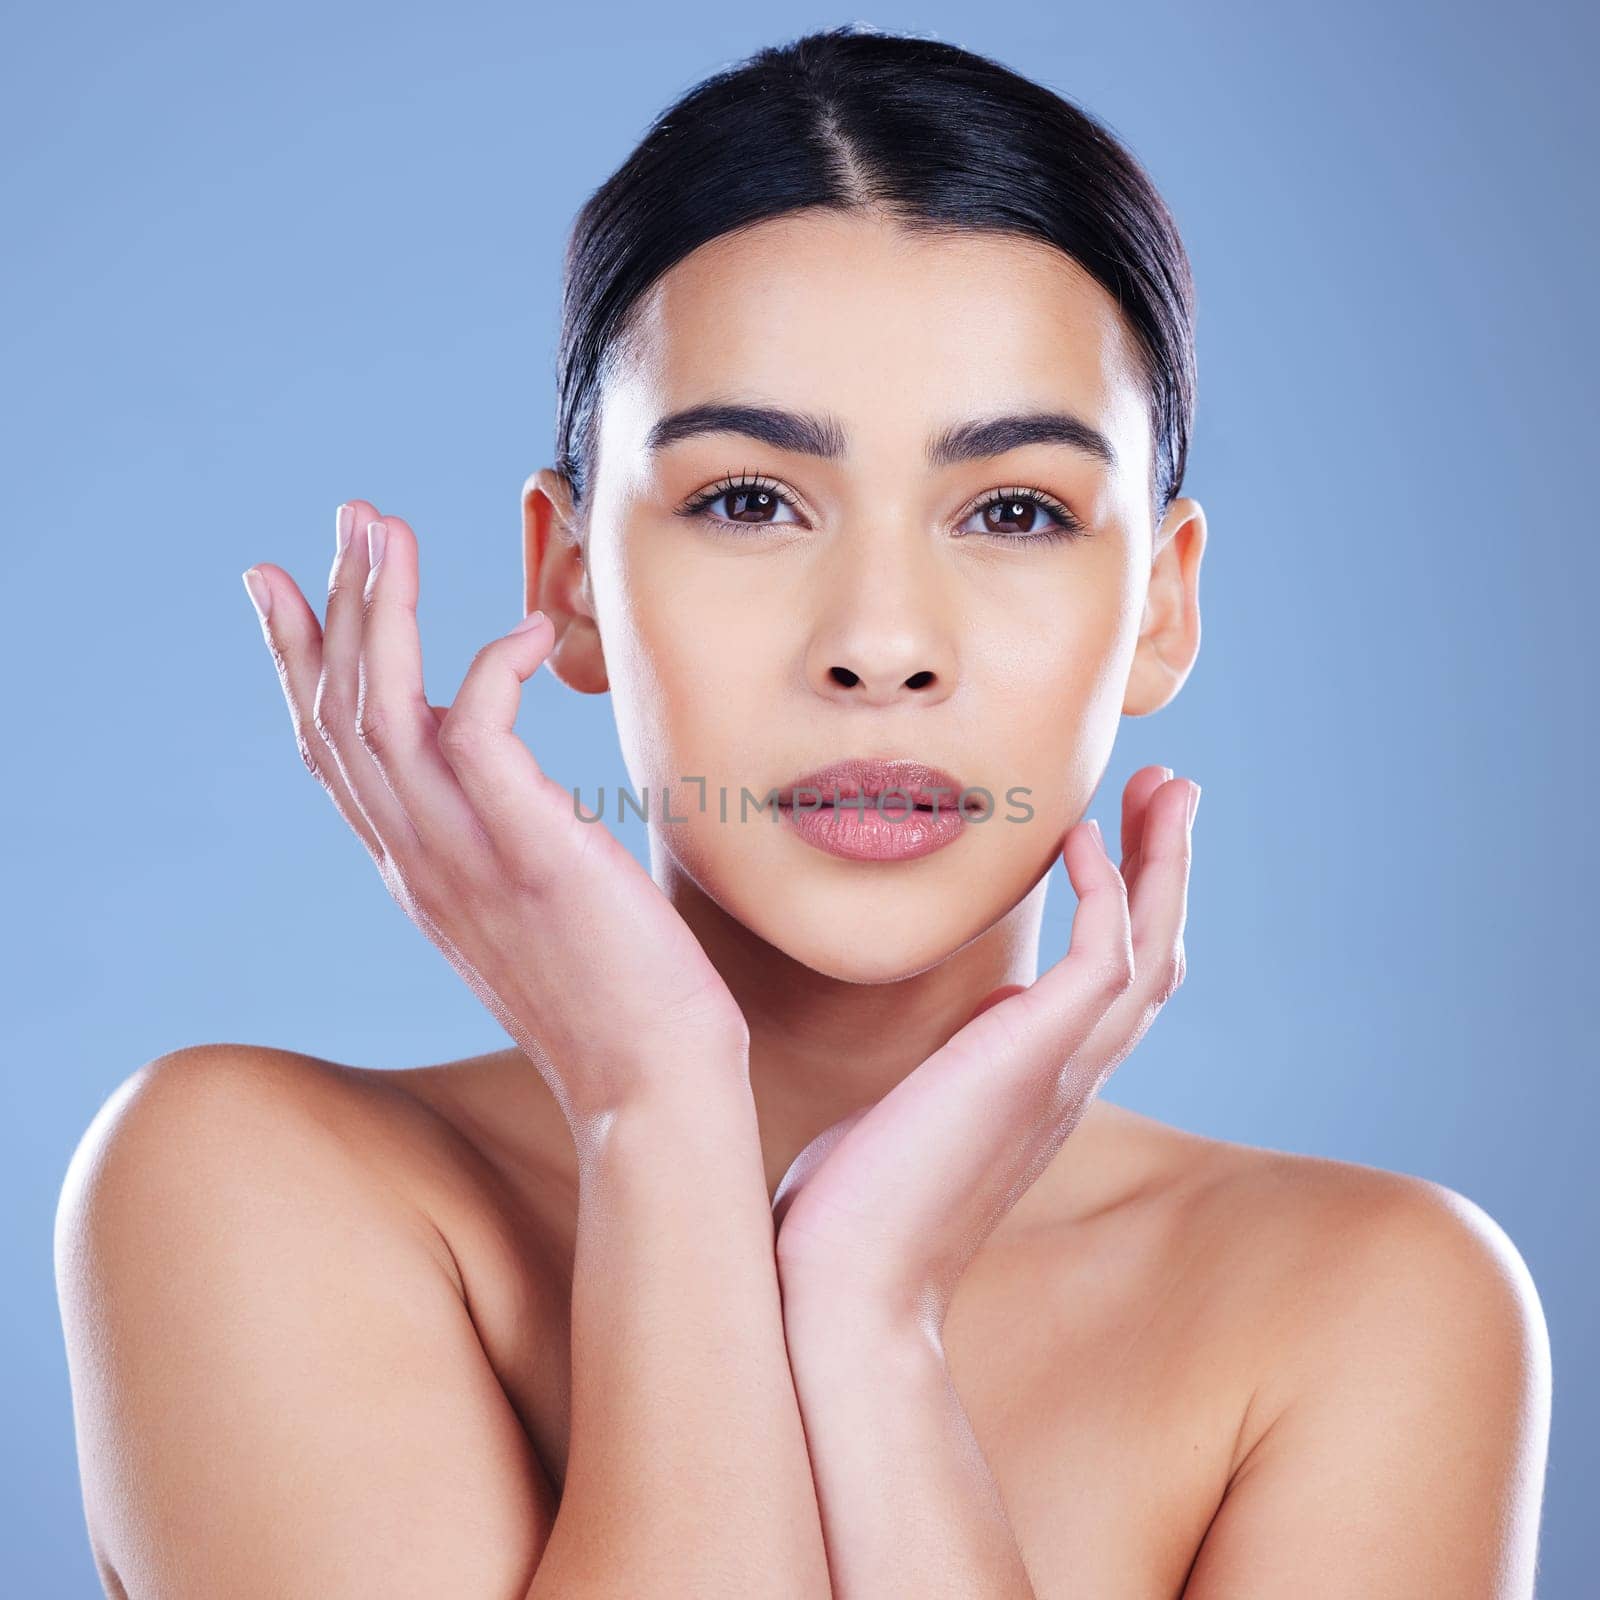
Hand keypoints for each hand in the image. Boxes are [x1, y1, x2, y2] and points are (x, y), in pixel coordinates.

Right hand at [241, 501, 750, 1122]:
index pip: (331, 752)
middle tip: (349, 518)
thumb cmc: (615, 997)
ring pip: (383, 712)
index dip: (297, 663)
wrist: (651, 1087)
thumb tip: (518, 789)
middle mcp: (420, 862)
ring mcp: (467, 860)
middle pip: (339, 714)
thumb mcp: (531, 908)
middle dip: (334, 606)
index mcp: (417, 871)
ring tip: (386, 529)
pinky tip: (527, 631)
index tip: (280, 584)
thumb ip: (501, 842)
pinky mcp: (532, 855)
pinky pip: (476, 737)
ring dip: (380, 611)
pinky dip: (488, 669)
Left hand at [770, 765, 1197, 1329]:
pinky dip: (1106, 891)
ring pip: (1149, 948)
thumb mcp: (904, 1120)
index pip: (1114, 990)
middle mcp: (1069, 1077)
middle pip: (1154, 957)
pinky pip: (1104, 958)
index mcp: (1039, 1087)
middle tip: (1171, 791)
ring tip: (1165, 785)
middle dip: (1165, 869)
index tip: (1113, 840)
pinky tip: (1082, 838)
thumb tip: (928, 1055)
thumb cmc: (852, 1213)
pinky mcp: (1037, 1059)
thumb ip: (933, 1079)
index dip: (1131, 913)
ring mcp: (1062, 1070)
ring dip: (1161, 862)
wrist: (845, 1285)